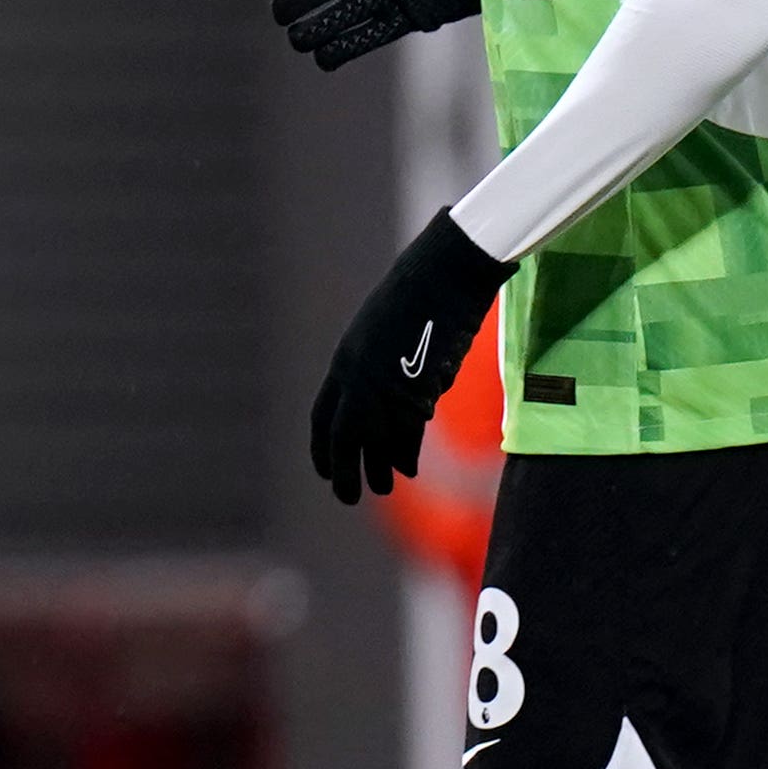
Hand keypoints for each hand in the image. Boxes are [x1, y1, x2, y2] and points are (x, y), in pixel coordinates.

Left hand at [310, 210, 508, 503]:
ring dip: (378, 469)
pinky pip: (407, 432)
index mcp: (343, 361)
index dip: (322, 447)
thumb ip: (378, 373)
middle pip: (343, 438)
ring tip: (382, 490)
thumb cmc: (419, 296)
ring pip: (376, 440)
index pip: (322, 417)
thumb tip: (399, 412)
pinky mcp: (417, 385)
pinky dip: (406, 455)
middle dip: (343, 470)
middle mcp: (357, 377)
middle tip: (346, 497)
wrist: (445, 272)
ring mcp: (386, 382)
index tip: (325, 470)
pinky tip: (407, 472)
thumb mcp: (383, 335)